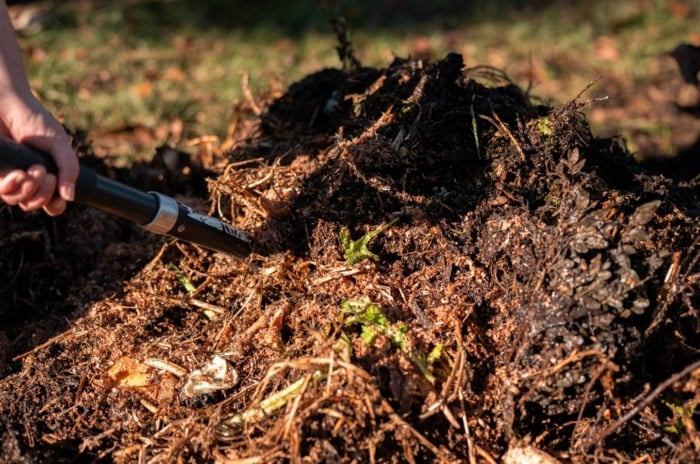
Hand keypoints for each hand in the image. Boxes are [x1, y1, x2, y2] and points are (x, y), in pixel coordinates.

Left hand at [0, 93, 77, 215]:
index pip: (52, 203)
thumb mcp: (60, 145)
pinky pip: (3, 193)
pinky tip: (18, 174)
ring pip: (19, 201)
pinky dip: (12, 187)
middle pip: (36, 205)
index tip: (60, 197)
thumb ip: (69, 170)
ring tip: (32, 170)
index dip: (56, 205)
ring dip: (30, 189)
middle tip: (45, 173)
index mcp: (47, 175)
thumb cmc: (35, 121)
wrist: (7, 106)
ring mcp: (10, 177)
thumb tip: (70, 196)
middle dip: (44, 194)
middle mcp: (28, 179)